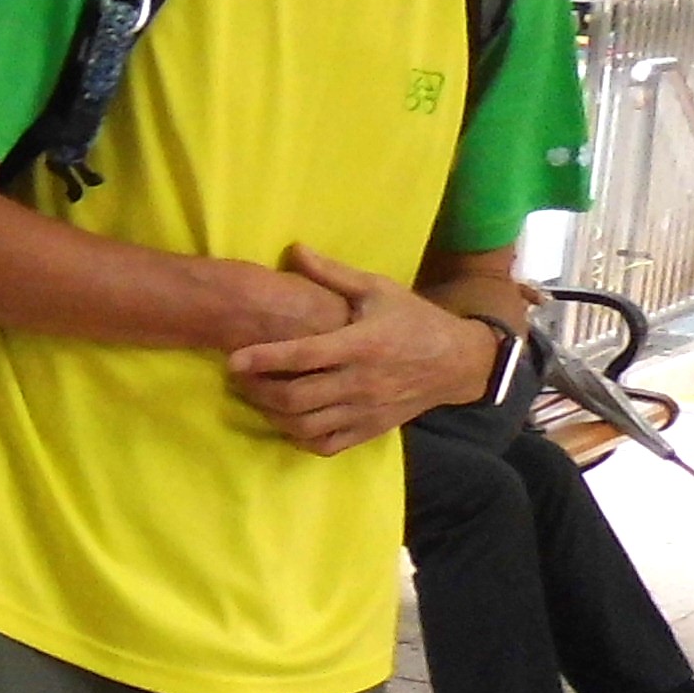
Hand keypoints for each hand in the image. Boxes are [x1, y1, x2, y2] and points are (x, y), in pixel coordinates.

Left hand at [224, 245, 502, 454]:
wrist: (460, 361)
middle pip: (296, 398)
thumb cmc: (414, 319)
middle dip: (257, 391)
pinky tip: (288, 420)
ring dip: (272, 416)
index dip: (263, 359)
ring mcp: (366, 410)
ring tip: (258, 397)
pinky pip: (326, 445)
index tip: (233, 359)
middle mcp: (361, 382)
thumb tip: (294, 248)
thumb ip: (332, 273)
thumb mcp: (378, 289)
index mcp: (361, 344)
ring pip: (305, 426)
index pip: (303, 355)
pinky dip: (299, 438)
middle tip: (240, 379)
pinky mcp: (372, 430)